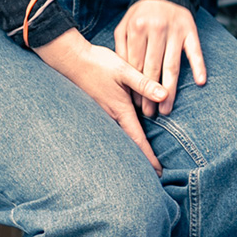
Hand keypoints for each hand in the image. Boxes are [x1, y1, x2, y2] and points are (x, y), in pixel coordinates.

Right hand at [35, 28, 167, 172]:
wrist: (71, 60)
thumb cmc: (98, 64)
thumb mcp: (124, 70)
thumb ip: (144, 83)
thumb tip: (165, 96)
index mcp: (120, 110)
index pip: (138, 140)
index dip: (149, 157)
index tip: (158, 173)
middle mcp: (111, 117)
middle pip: (129, 145)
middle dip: (141, 161)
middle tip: (155, 176)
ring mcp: (103, 114)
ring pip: (121, 138)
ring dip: (132, 151)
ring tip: (143, 164)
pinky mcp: (98, 109)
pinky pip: (113, 129)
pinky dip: (123, 139)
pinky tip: (126, 139)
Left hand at [115, 0, 205, 117]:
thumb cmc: (142, 14)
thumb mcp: (125, 26)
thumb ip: (121, 48)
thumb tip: (124, 76)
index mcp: (137, 28)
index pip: (136, 64)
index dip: (135, 86)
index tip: (136, 105)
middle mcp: (156, 30)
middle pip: (153, 68)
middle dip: (150, 93)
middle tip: (150, 113)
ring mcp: (175, 31)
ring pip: (172, 65)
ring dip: (170, 89)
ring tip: (166, 108)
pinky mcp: (190, 30)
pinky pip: (195, 51)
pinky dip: (199, 66)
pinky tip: (200, 82)